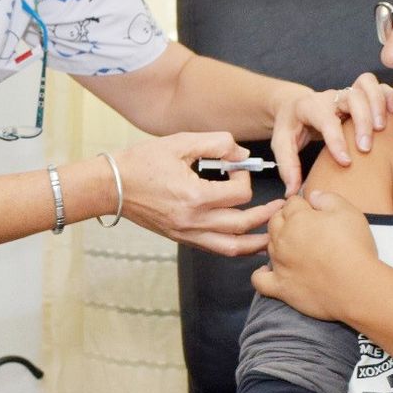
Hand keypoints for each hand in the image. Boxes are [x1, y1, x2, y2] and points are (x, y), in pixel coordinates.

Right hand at [115, 132, 284, 256]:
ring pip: (231, 248)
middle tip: (281, 207)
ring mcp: (186, 234)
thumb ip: (216, 143)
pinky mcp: (181, 238)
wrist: (111, 186)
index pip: (239, 194)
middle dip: (266, 215)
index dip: (245, 178)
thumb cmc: (141, 162)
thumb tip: (241, 153)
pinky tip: (246, 241)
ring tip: (273, 235)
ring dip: (256, 242)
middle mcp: (192, 221)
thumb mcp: (180, 142)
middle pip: (242, 225)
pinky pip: (215, 249)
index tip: (237, 167)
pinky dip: (234, 247)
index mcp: (194, 196)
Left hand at [252, 189, 377, 320]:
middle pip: (275, 221)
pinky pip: (259, 280)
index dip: (302, 205)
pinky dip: (261, 275)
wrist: (357, 286)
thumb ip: (327, 198)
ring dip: (278, 243)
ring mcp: (279, 264)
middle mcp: (283, 239)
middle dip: (286, 219)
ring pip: (268, 246)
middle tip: (304, 227)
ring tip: (295, 248)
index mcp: (297, 218)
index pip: (291, 203)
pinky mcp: (281, 287)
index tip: (312, 211)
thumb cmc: (354, 248)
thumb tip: (313, 196)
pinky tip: (270, 271)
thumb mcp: (348, 212)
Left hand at [269, 74, 392, 195]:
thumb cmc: (290, 126)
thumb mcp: (281, 144)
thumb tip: (291, 192)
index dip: (336, 141)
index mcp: (309, 106)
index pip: (326, 119)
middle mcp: (330, 96)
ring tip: (383, 129)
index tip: (345, 162)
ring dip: (378, 105)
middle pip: (352, 97)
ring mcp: (346, 93)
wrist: (295, 106)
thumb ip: (287, 167)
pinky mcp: (360, 94)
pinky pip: (379, 87)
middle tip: (365, 148)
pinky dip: (390, 97)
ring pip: (367, 86)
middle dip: (362, 122)